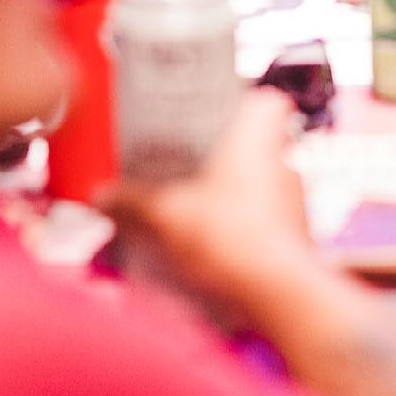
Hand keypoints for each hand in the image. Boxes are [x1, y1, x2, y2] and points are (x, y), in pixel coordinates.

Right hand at [101, 90, 321, 332]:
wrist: (276, 296)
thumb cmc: (228, 239)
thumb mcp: (163, 215)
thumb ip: (129, 203)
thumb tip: (103, 197)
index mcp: (259, 137)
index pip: (265, 100)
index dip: (238, 100)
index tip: (207, 111)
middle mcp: (283, 162)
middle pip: (250, 145)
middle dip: (215, 156)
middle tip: (178, 165)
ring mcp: (293, 201)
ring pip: (254, 185)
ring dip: (223, 195)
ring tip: (182, 208)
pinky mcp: (292, 237)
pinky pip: (259, 221)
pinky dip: (234, 228)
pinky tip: (202, 245)